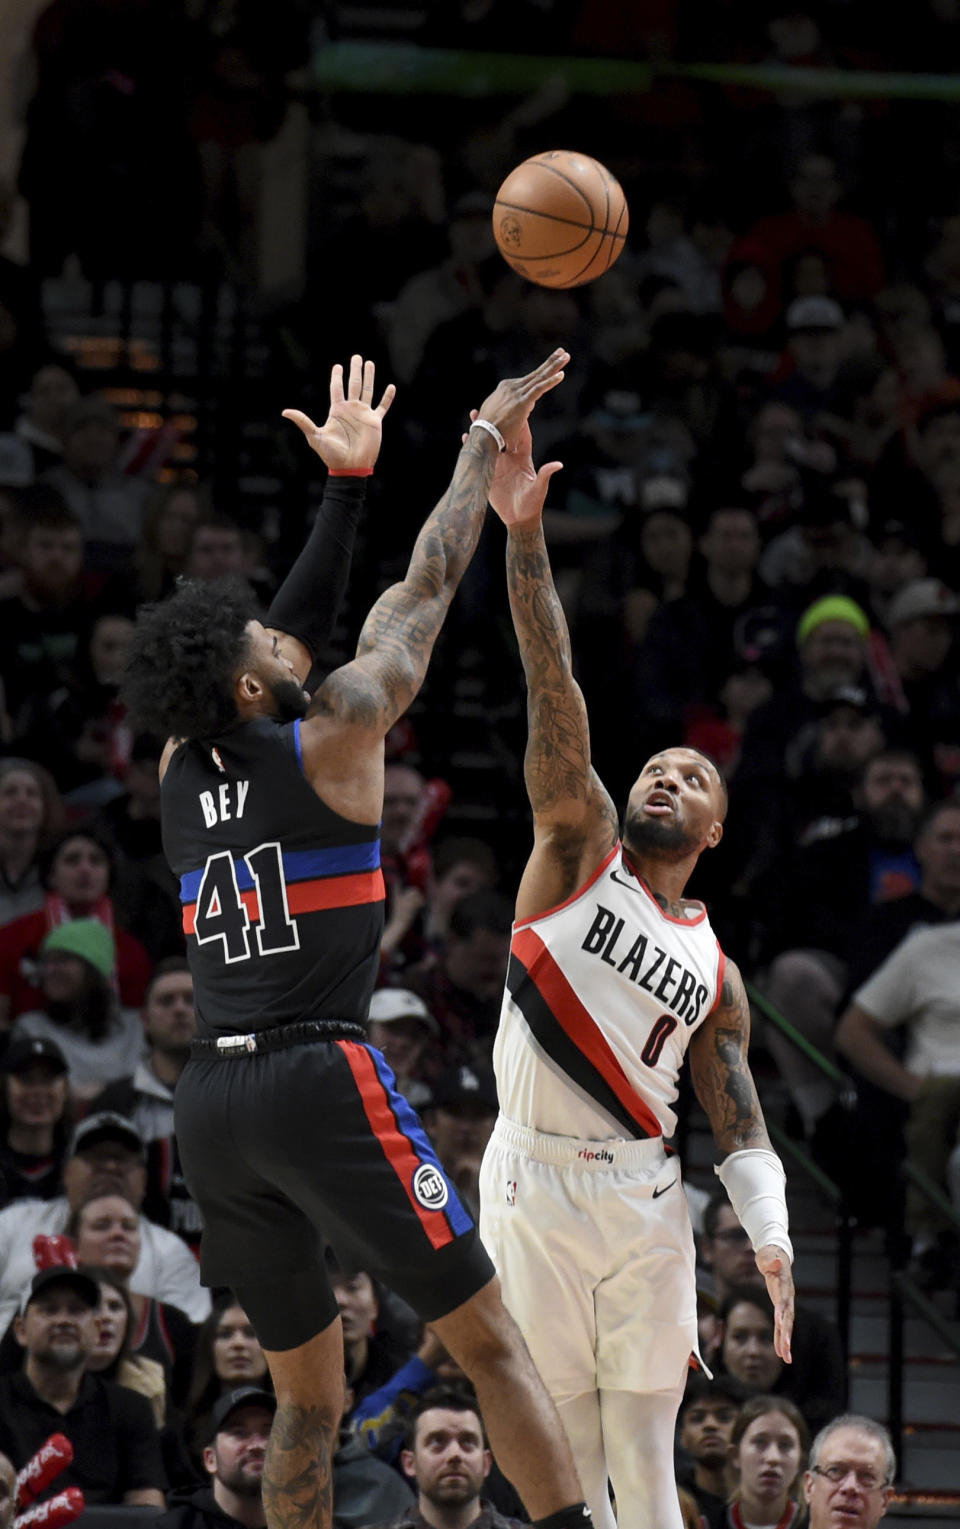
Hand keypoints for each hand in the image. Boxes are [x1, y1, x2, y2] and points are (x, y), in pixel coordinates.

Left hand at [283, 354, 395, 471]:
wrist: (350, 467)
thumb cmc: (331, 454)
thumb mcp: (315, 436)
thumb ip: (302, 422)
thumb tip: (284, 412)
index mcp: (337, 410)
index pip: (336, 388)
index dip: (337, 377)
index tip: (337, 366)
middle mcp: (351, 409)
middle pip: (353, 385)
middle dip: (355, 370)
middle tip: (356, 357)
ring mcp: (363, 415)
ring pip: (367, 391)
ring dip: (369, 377)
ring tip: (370, 363)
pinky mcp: (375, 422)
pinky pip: (382, 407)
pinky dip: (387, 398)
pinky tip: (391, 387)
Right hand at [466, 414, 561, 528]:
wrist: (519, 519)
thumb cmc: (532, 504)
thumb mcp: (539, 489)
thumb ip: (545, 475)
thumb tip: (558, 464)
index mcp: (523, 458)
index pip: (521, 435)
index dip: (518, 421)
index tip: (515, 406)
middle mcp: (510, 459)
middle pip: (503, 434)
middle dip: (497, 420)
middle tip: (491, 405)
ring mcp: (499, 465)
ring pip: (490, 443)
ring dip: (483, 430)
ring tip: (474, 416)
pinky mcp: (489, 474)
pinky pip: (480, 458)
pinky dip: (474, 448)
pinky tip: (464, 438)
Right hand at [475, 348, 569, 448]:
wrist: (483, 434)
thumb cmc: (488, 428)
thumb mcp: (496, 412)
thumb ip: (505, 407)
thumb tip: (512, 411)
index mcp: (506, 388)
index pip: (529, 380)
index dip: (542, 374)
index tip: (553, 368)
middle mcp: (512, 386)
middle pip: (536, 373)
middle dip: (551, 362)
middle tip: (562, 351)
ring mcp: (517, 393)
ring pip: (540, 377)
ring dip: (554, 366)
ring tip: (566, 356)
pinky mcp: (522, 401)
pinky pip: (539, 388)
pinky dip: (551, 381)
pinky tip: (562, 374)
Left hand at [756, 1243, 793, 1362]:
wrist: (777, 1255)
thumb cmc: (770, 1255)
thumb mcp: (768, 1256)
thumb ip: (771, 1261)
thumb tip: (777, 1261)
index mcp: (784, 1285)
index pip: (783, 1301)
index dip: (782, 1313)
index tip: (779, 1325)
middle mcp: (788, 1297)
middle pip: (788, 1319)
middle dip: (786, 1335)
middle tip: (785, 1350)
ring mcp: (786, 1304)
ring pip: (786, 1326)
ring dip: (785, 1342)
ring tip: (786, 1359)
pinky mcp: (782, 1308)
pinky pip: (781, 1325)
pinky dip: (780, 1338)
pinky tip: (780, 1352)